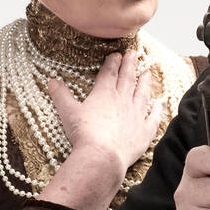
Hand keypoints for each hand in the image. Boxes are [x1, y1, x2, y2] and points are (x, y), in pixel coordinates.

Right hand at [48, 51, 163, 170]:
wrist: (102, 156)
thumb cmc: (84, 134)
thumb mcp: (68, 112)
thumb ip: (61, 96)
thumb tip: (51, 81)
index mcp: (104, 94)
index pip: (109, 73)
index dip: (113, 62)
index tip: (116, 54)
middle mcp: (123, 100)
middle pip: (128, 78)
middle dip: (130, 64)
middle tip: (133, 53)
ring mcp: (136, 115)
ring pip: (143, 94)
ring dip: (145, 82)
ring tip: (148, 72)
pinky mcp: (145, 132)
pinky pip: (153, 118)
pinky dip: (156, 110)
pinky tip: (158, 104)